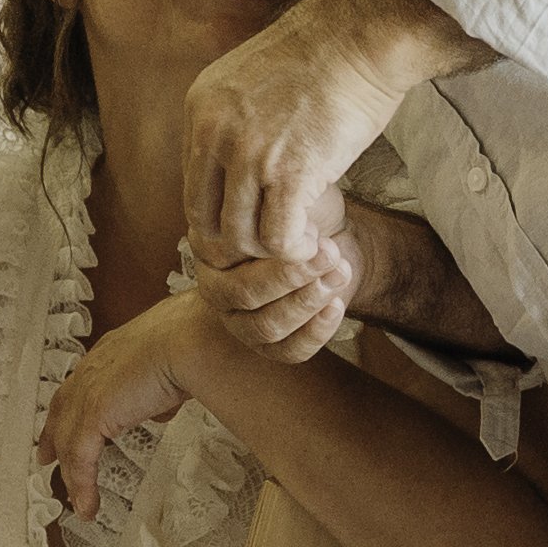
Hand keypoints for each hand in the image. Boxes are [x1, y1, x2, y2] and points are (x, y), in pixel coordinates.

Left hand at [37, 294, 217, 521]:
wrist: (190, 338)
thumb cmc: (193, 340)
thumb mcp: (173, 366)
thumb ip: (159, 389)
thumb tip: (161, 407)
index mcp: (111, 353)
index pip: (80, 383)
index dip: (70, 406)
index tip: (64, 423)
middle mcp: (94, 368)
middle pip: (62, 409)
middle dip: (52, 436)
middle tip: (46, 458)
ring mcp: (89, 391)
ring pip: (68, 440)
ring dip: (72, 473)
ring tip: (78, 499)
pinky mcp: (93, 414)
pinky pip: (81, 459)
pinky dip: (84, 485)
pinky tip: (88, 505)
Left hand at [183, 3, 409, 267]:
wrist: (363, 34)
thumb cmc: (326, 54)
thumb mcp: (254, 80)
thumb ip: (236, 121)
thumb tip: (239, 167)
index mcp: (201, 109)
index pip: (193, 189)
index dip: (223, 218)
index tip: (256, 224)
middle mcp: (214, 133)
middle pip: (205, 221)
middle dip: (240, 245)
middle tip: (275, 244)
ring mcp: (249, 154)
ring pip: (240, 238)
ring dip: (272, 251)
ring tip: (301, 243)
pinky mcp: (289, 172)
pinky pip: (279, 239)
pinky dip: (297, 252)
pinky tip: (315, 244)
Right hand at [191, 185, 357, 362]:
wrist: (332, 242)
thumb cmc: (306, 215)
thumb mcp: (293, 195)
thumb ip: (279, 204)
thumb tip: (284, 217)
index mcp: (210, 248)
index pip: (227, 256)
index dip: (270, 247)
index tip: (310, 231)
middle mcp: (216, 287)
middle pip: (243, 293)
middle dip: (291, 276)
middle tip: (328, 253)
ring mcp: (239, 321)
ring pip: (265, 327)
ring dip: (307, 302)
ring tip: (338, 273)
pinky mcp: (269, 345)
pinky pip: (289, 351)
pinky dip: (316, 331)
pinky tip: (336, 304)